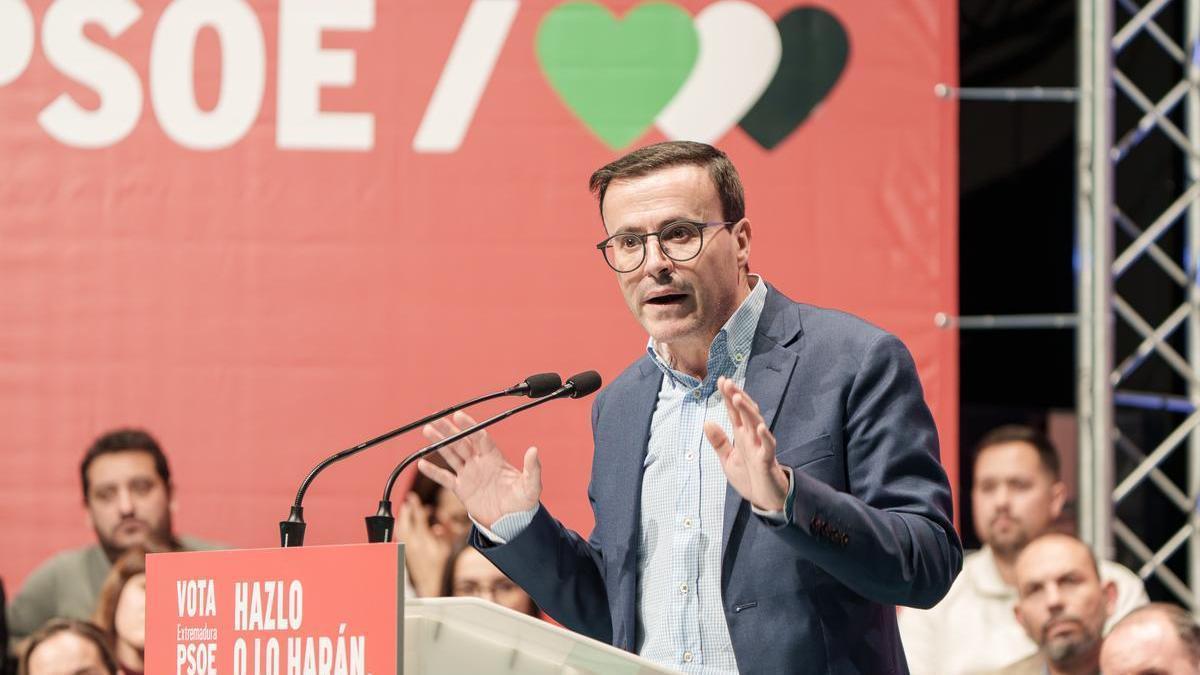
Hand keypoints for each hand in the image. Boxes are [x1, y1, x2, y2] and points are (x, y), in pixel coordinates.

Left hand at [394, 493, 451, 596]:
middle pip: (404, 522)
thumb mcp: (447, 549)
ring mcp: (405, 548)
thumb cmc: (440, 566)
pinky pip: (397, 535)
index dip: (415, 505)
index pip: (418, 518)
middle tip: (409, 501)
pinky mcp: (403, 551)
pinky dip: (399, 526)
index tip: (412, 496)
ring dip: (401, 517)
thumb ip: (445, 534)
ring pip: (399, 528)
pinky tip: (402, 523)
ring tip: (405, 509)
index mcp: (424, 541)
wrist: (429, 582)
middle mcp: (412, 543)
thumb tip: (438, 525)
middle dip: (406, 510)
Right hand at [416, 411, 541, 528]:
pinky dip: (434, 472)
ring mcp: (469, 474)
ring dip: (439, 444)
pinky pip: (445, 478)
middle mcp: (479, 462)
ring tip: (428, 431)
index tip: (458, 416)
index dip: (469, 426)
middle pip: (461, 442)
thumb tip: (534, 450)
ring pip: (451, 455)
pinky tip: (422, 463)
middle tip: (436, 419)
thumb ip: (532, 469)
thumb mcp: (531, 486)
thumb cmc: (524, 502)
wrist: (512, 521)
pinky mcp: (462, 489)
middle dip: (449, 431)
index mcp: (494, 458)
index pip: (479, 437)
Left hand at [704, 377, 789, 511]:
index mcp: (742, 436)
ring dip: (747, 410)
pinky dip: (764, 437)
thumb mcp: (728, 460)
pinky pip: (768, 447)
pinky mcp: (767, 461)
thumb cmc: (750, 478)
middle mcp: (752, 437)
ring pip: (756, 424)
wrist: (766, 500)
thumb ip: (719, 442)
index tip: (721, 380)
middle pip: (745, 412)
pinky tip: (758, 427)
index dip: (728, 396)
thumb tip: (707, 421)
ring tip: (737, 397)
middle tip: (727, 382)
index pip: (734, 412)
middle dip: (737, 396)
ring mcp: (760, 447)